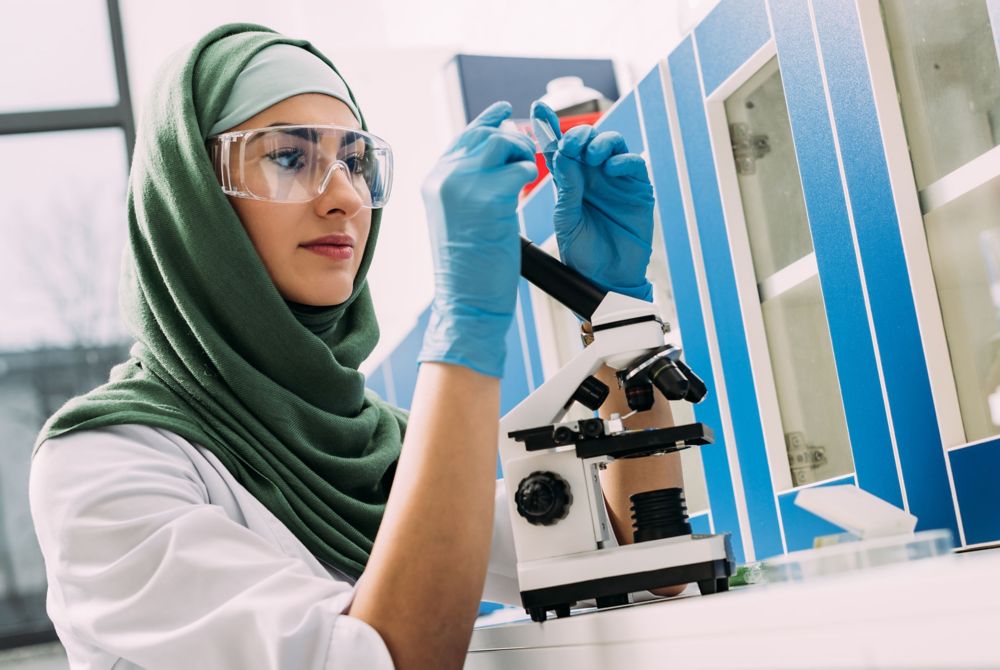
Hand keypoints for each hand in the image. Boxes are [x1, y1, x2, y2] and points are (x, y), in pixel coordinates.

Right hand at [418, 101, 538, 376]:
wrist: (466, 304)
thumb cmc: (470, 272)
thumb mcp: (461, 219)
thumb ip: (470, 187)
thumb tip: (497, 160)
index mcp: (434, 182)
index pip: (462, 137)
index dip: (487, 121)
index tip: (503, 111)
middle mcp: (443, 179)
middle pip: (483, 134)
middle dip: (512, 137)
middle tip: (531, 149)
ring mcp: (463, 186)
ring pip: (501, 142)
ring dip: (523, 152)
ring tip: (531, 171)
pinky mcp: (489, 199)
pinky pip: (521, 168)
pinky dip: (532, 173)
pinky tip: (532, 186)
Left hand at [530, 101, 654, 301]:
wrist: (607, 279)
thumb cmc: (582, 253)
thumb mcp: (566, 220)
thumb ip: (566, 188)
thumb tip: (561, 154)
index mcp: (570, 182)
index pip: (558, 149)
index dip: (548, 128)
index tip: (538, 109)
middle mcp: (592, 176)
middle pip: (587, 140)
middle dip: (579, 134)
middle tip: (574, 142)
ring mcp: (616, 181)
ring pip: (612, 144)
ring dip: (601, 143)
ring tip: (592, 156)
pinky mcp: (637, 189)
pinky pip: (633, 163)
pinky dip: (623, 159)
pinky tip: (611, 169)